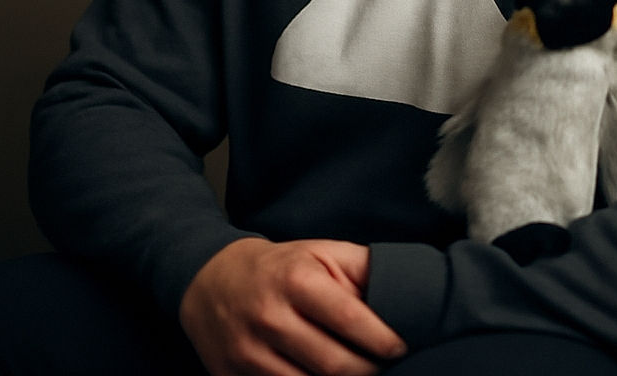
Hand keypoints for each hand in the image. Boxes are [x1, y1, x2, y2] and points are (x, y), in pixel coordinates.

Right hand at [178, 237, 407, 375]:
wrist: (212, 279)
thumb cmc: (281, 267)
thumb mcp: (321, 252)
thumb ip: (362, 268)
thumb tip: (404, 289)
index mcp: (296, 279)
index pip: (348, 318)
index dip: (381, 338)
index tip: (401, 347)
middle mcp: (270, 316)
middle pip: (333, 364)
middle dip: (367, 371)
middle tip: (383, 367)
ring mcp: (248, 353)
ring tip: (358, 373)